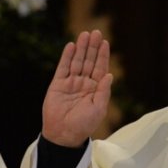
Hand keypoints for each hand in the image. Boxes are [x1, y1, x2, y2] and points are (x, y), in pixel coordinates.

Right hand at [42, 30, 112, 146]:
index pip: (100, 68)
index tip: (105, 42)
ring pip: (77, 62)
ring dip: (81, 49)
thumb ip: (103, 91)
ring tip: (84, 35)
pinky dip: (67, 57)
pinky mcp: (58, 85)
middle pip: (89, 61)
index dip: (102, 55)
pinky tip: (71, 46)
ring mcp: (71, 83)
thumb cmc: (84, 124)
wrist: (63, 134)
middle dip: (92, 47)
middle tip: (96, 32)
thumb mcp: (98, 109)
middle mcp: (84, 84)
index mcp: (95, 89)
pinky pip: (63, 68)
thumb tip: (110, 75)